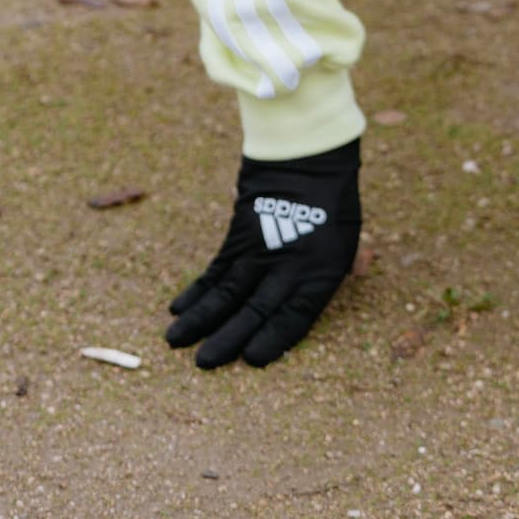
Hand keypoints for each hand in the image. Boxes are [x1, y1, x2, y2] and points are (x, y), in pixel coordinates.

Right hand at [166, 141, 361, 368]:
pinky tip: (179, 309)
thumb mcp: (344, 245)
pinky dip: (196, 290)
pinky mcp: (237, 235)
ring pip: (224, 292)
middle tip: (203, 363)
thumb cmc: (331, 203)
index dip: (273, 340)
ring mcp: (259, 250)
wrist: (307, 154)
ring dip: (199, 319)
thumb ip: (323, 279)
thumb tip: (302, 307)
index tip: (251, 360)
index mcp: (319, 273)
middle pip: (253, 310)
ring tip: (174, 342)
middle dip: (226, 339)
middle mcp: (286, 265)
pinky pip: (214, 269)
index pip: (294, 317)